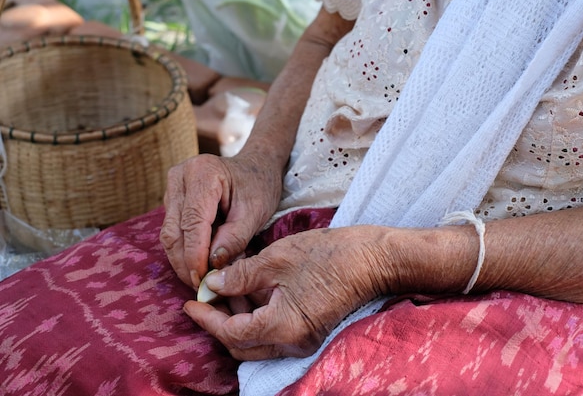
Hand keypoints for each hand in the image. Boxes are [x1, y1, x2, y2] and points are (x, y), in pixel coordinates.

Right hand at [160, 152, 282, 287]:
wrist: (256, 167)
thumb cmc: (259, 186)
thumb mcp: (255, 212)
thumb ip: (234, 238)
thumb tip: (213, 265)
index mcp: (202, 172)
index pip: (192, 222)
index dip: (195, 254)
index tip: (203, 279)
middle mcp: (180, 177)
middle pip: (174, 230)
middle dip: (186, 263)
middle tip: (201, 287)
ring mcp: (173, 187)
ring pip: (169, 234)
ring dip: (182, 261)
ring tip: (201, 280)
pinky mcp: (172, 199)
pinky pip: (172, 231)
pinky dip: (184, 252)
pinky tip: (198, 266)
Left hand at [183, 226, 388, 359]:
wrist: (374, 259)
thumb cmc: (329, 255)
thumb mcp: (277, 259)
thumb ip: (240, 275)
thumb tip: (214, 284)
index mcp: (283, 327)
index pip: (232, 333)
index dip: (207, 318)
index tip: (191, 303)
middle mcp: (294, 342)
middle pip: (243, 344)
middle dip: (220, 321)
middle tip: (207, 295)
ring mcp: (305, 338)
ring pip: (258, 339)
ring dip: (239, 316)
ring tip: (227, 284)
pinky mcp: (311, 329)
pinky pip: (275, 330)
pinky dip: (258, 313)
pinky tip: (250, 286)